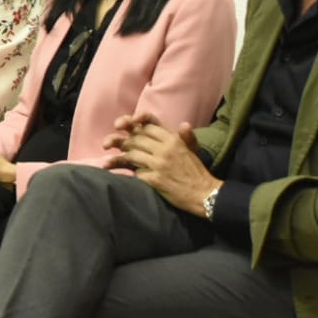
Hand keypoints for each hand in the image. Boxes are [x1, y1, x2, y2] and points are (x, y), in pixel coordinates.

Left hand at [102, 111, 218, 214]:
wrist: (205, 194)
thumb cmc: (197, 172)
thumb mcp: (192, 151)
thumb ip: (185, 137)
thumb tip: (184, 124)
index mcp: (174, 140)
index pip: (147, 127)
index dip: (133, 125)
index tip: (124, 128)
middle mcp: (165, 149)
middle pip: (136, 139)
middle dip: (123, 142)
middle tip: (114, 145)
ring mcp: (159, 164)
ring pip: (131, 155)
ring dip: (121, 158)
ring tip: (112, 161)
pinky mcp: (155, 179)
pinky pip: (136, 173)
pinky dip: (131, 174)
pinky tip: (126, 176)